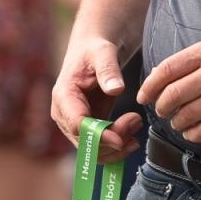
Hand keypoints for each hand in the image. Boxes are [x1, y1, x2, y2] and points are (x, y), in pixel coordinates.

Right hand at [51, 37, 143, 162]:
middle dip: (112, 139)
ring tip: (136, 123)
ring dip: (117, 146)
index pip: (77, 125)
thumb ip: (108, 70)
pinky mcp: (86, 128)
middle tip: (136, 120)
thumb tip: (116, 89)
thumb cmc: (95, 49)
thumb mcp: (103, 53)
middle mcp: (64, 114)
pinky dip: (117, 147)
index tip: (120, 139)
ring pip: (93, 150)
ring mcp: (73, 124)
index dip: (98, 136)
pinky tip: (132, 136)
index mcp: (64, 96)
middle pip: (85, 142)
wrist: (92, 51)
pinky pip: (100, 148)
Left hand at [138, 35, 200, 145]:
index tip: (144, 95)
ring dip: (177, 122)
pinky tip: (193, 132)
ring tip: (178, 122)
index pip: (167, 69)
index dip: (150, 86)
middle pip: (173, 95)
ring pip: (187, 115)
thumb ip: (197, 59)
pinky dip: (194, 134)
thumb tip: (165, 76)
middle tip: (163, 111)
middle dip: (162, 107)